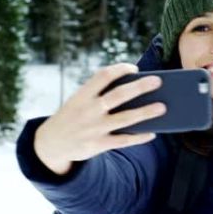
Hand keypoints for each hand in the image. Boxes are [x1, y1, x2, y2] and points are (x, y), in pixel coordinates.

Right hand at [34, 63, 165, 174]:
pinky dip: (139, 137)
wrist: (50, 144)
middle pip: (118, 95)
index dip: (120, 69)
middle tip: (158, 81)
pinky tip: (152, 133)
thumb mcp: (78, 102)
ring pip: (125, 119)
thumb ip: (100, 96)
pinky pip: (124, 140)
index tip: (134, 68)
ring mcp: (94, 128)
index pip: (103, 76)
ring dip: (145, 112)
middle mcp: (88, 110)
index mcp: (82, 95)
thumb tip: (136, 93)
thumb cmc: (73, 117)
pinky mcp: (98, 145)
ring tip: (162, 107)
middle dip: (140, 87)